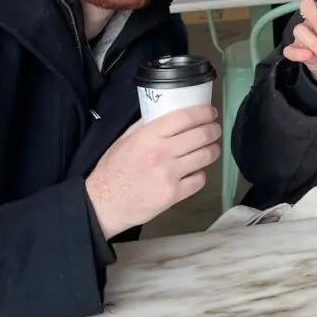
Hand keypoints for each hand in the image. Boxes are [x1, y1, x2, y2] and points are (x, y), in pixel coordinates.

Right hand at [85, 104, 221, 240]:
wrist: (102, 205)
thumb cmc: (113, 169)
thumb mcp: (125, 139)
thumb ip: (147, 125)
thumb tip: (169, 111)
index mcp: (148, 137)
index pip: (185, 118)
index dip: (204, 113)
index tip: (211, 112)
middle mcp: (161, 153)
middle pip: (201, 135)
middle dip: (213, 130)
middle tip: (214, 129)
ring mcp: (169, 175)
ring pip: (206, 156)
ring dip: (212, 149)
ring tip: (210, 148)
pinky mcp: (173, 195)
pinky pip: (200, 179)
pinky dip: (201, 173)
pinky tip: (195, 171)